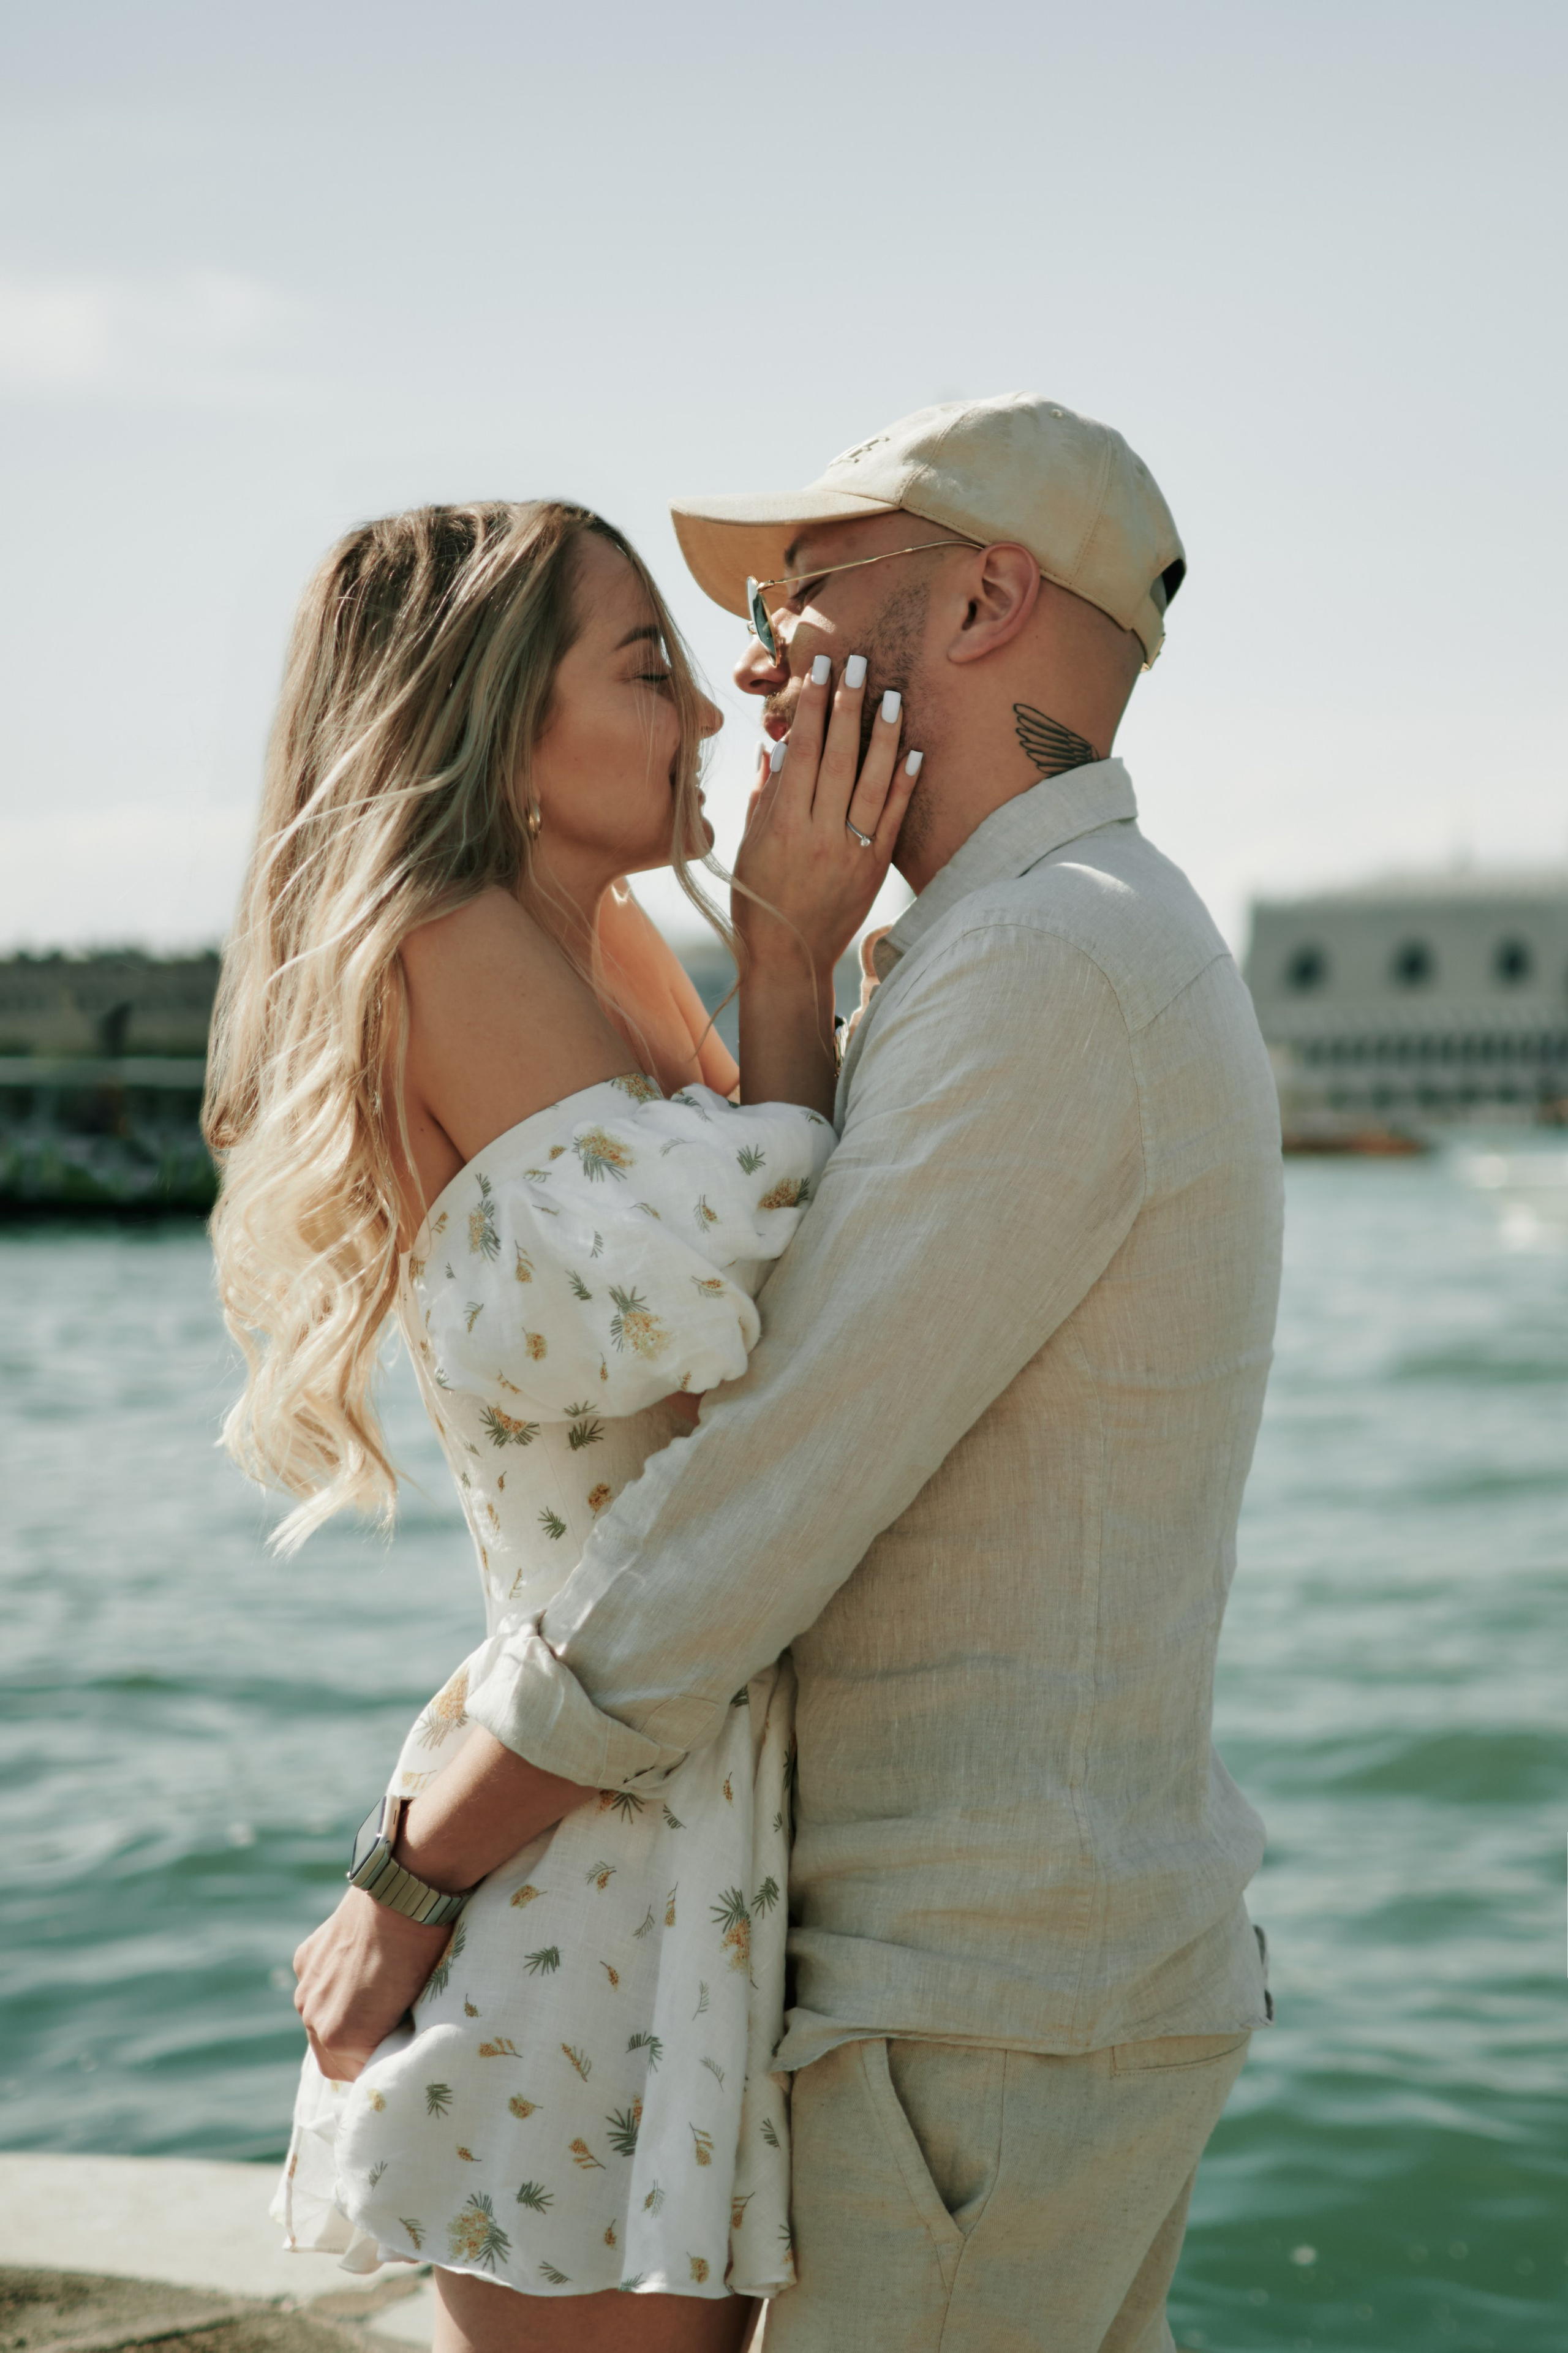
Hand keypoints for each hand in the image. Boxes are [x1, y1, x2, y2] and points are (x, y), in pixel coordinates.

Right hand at [292, 1888, 448, 2081]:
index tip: (400, 2045)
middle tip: (389, 2024)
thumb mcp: (414, 2008)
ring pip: (318, 2021)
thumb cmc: (424, 1952)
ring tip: (374, 1993)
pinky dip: (331, 1985)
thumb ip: (389, 2035)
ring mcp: (305, 1986)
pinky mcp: (304, 1958)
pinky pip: (315, 1986)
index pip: (357, 2074)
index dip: (380, 2061)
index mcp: (342, 2039)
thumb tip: (389, 2044)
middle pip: (333, 2054)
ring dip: (341, 2015)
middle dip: (358, 2045)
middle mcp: (313, 2018)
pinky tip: (358, 1965)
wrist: (406, 1891)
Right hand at [732, 655, 920, 979]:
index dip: (812, 708)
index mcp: (783, 825)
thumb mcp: (748, 846)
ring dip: (884, 736)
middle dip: (848, 706)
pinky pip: (894, 820)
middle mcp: (819, 834)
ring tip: (893, 695)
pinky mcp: (874, 870)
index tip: (820, 671)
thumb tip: (776, 747)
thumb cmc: (758, 900)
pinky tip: (916, 752)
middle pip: (839, 758)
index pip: (802, 753)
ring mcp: (851, 852)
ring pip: (872, 783)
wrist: (788, 960)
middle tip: (860, 662)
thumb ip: (764, 796)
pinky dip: (906, 786)